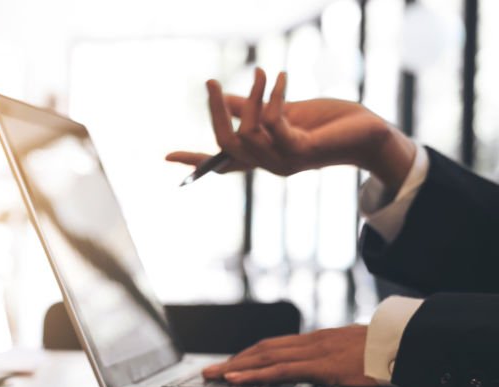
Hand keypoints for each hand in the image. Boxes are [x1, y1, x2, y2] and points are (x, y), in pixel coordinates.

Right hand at [166, 68, 416, 192]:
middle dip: (214, 112)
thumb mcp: (282, 110)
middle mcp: (268, 165)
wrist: (367, 132)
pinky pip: (271, 123)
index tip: (167, 156)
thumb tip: (223, 98)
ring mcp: (283, 163)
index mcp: (262, 156)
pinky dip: (273, 97)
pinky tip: (281, 79)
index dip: (194, 160)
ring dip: (254, 97)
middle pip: (225, 145)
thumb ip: (251, 107)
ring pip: (248, 132)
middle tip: (211, 81)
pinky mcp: (299, 153)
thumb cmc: (327, 122)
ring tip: (265, 73)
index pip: (221, 162)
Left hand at [202, 325, 376, 386]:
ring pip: (265, 357)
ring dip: (235, 366)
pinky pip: (280, 370)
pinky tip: (237, 378)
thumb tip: (333, 368)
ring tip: (213, 375)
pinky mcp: (322, 365)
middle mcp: (312, 342)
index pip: (275, 346)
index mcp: (319, 340)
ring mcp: (315, 352)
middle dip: (234, 360)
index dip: (250, 355)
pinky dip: (254, 373)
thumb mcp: (358, 353)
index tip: (231, 364)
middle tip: (210, 371)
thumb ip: (340, 359)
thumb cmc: (389, 351)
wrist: (410, 343)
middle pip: (263, 349)